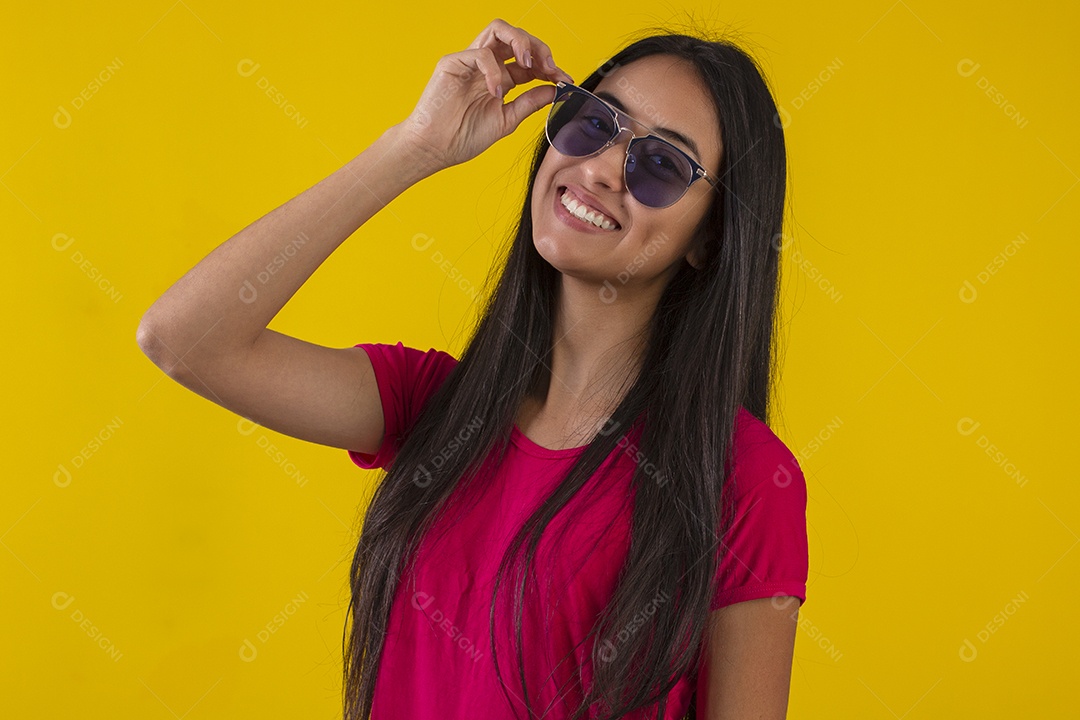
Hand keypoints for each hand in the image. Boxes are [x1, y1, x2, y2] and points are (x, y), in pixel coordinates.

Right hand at [394, 18, 573, 172]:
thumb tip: (554, 90)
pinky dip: (495, 70)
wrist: (435, 149)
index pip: (529, 61)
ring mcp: (470, 62)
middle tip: (550, 67)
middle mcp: (487, 66)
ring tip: (530, 65)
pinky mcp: (453, 63)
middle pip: (516, 37)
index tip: (564, 79)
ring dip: (520, 42)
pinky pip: (481, 53)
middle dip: (538, 47)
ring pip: (498, 30)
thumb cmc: (463, 137)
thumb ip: (529, 103)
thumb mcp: (507, 120)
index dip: (549, 66)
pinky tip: (497, 92)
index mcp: (500, 79)